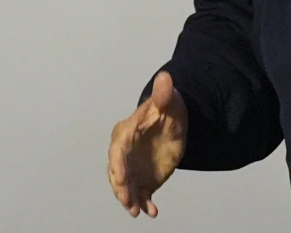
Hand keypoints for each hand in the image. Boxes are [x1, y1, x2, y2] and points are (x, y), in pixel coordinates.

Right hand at [107, 70, 187, 217]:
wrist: (173, 124)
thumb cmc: (166, 110)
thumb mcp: (169, 102)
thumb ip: (164, 94)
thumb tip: (165, 78)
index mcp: (126, 132)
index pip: (118, 150)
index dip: (118, 164)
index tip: (122, 177)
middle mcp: (124, 153)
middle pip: (117, 172)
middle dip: (120, 187)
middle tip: (127, 201)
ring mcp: (132, 167)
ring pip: (125, 186)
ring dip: (129, 199)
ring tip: (136, 211)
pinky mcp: (142, 179)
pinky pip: (140, 194)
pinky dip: (144, 203)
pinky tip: (152, 211)